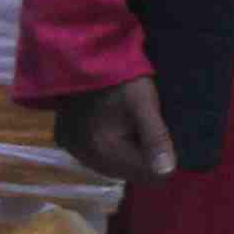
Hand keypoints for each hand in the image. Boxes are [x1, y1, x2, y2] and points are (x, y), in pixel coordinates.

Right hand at [52, 76, 173, 183]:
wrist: (85, 57)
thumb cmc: (120, 80)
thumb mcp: (144, 105)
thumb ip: (156, 138)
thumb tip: (168, 171)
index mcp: (103, 151)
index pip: (145, 175)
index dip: (162, 160)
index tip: (164, 137)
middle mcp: (83, 156)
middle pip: (128, 173)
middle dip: (143, 158)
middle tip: (146, 127)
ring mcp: (72, 149)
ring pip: (113, 166)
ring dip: (127, 154)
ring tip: (132, 126)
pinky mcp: (66, 140)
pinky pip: (97, 155)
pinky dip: (110, 147)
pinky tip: (116, 128)